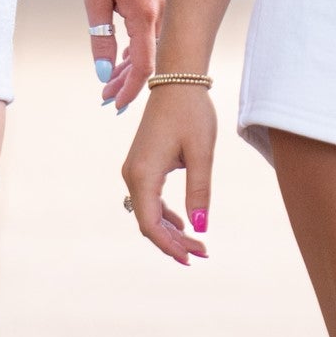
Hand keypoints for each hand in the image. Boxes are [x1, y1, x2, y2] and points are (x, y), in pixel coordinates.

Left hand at [81, 0, 164, 111]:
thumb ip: (101, 39)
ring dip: (133, 64)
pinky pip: (157, 29)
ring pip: (154, 44)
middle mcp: (161, 10)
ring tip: (111, 80)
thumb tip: (105, 74)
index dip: (131, 90)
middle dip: (128, 81)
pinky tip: (126, 55)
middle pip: (151, 58)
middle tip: (106, 96)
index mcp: (144, 14)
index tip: (115, 104)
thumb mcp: (95, 1)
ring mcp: (165, 1)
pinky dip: (141, 46)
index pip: (145, 66)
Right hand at [122, 84, 212, 265]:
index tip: (193, 258)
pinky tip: (183, 223)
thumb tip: (199, 227)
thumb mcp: (201, 153)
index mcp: (143, 173)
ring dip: (170, 230)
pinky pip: (149, 199)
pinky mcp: (141, 163)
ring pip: (148, 212)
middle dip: (174, 242)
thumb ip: (199, 191)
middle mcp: (132, 173)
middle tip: (202, 253)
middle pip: (148, 221)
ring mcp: (134, 168)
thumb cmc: (191, 112)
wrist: (177, 79)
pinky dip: (165, 215)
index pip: (150, 224)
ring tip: (197, 243)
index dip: (170, 246)